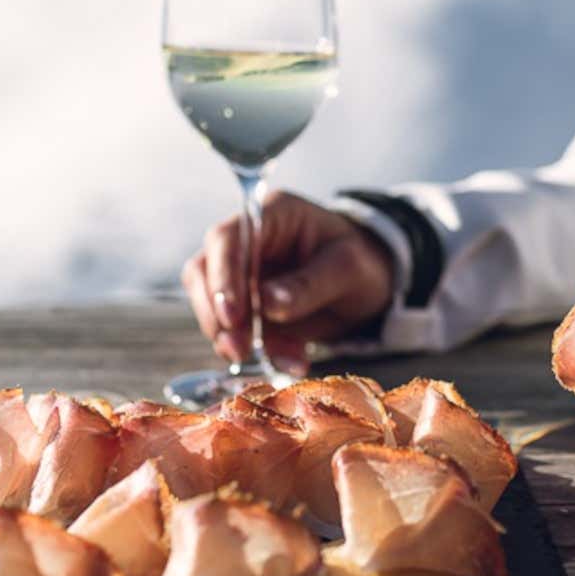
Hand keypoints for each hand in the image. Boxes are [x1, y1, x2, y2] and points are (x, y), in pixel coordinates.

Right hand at [181, 191, 393, 369]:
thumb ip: (308, 284)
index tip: (232, 317)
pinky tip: (293, 360)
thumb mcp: (347, 269)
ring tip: (266, 358)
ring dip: (230, 338)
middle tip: (237, 349)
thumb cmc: (360, 262)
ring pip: (212, 305)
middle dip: (216, 314)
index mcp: (272, 215)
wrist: (370, 285)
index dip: (222, 276)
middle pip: (205, 272)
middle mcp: (248, 241)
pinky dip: (261, 351)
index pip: (227, 238)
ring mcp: (243, 275)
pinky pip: (240, 332)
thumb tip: (268, 304)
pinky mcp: (248, 308)